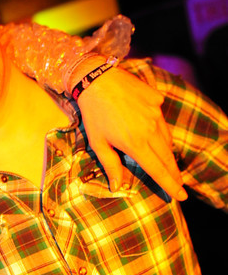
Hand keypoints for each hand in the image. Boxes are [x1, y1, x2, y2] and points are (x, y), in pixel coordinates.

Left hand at [78, 67, 186, 199]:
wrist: (98, 79)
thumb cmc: (94, 113)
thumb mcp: (98, 142)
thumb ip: (111, 165)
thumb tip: (118, 187)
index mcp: (135, 143)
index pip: (157, 170)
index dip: (170, 185)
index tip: (180, 196)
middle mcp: (150, 129)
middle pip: (167, 157)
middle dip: (174, 173)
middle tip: (178, 185)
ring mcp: (156, 113)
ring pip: (167, 139)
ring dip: (166, 152)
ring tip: (165, 162)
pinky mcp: (157, 100)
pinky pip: (162, 120)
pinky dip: (159, 129)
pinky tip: (148, 129)